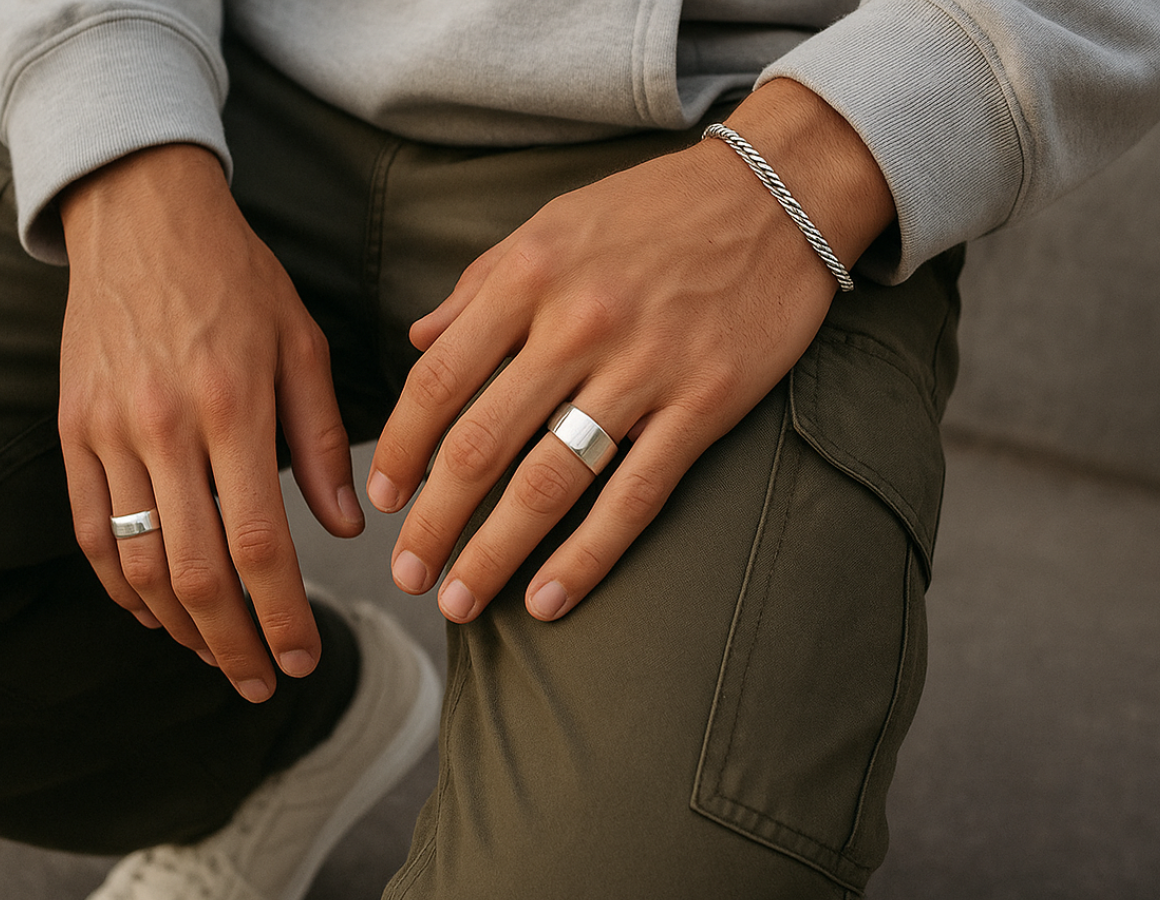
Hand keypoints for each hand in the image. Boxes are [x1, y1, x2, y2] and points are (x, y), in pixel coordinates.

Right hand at [58, 144, 363, 701]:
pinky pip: (89, 531)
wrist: (139, 215)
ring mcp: (107, 433)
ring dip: (177, 626)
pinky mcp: (70, 430)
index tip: (302, 660)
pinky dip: (119, 586)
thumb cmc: (237, 277)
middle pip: (194, 573)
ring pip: (137, 564)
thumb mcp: (301, 342)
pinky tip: (153, 612)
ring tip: (215, 655)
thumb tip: (347, 527)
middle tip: (262, 683)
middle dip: (232, 644)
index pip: (258, 544)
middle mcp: (163, 429)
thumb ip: (323, 438)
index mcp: (232, 408)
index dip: (281, 616)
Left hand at [366, 79, 894, 622]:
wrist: (778, 192)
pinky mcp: (705, 404)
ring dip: (493, 553)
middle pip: (481, 444)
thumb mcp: (552, 224)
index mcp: (531, 275)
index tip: (381, 497)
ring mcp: (645, 368)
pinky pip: (634, 496)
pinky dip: (586, 557)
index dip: (403, 448)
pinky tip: (547, 600)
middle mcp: (578, 323)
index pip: (440, 380)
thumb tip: (418, 340)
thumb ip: (481, 285)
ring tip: (458, 603)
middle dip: (433, 522)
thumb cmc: (655, 209)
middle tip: (406, 576)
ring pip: (548, 482)